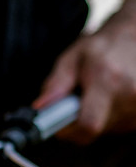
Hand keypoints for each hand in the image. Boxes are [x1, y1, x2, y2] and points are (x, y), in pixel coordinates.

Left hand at [33, 0, 135, 143]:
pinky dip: (110, 116)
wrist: (135, 36)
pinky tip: (112, 97)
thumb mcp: (72, 58)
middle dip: (80, 119)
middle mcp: (129, 94)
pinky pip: (119, 125)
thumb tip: (40, 107)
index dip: (70, 130)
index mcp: (108, 80)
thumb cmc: (102, 47)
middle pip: (94, 129)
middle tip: (81, 99)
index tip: (61, 121)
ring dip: (96, 116)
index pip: (88, 125)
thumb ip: (56, 83)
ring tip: (99, 94)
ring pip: (106, 129)